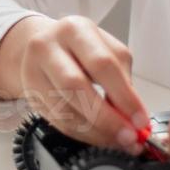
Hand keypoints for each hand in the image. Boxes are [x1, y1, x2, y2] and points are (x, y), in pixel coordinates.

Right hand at [0, 15, 149, 151]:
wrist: (43, 45)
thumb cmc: (80, 49)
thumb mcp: (106, 50)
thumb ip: (122, 79)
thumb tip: (135, 117)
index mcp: (75, 30)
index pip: (102, 65)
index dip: (124, 97)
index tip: (140, 120)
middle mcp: (49, 46)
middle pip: (76, 87)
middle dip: (107, 118)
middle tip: (128, 136)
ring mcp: (33, 71)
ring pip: (64, 109)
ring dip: (96, 131)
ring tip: (116, 139)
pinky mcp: (29, 94)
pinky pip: (58, 121)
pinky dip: (82, 134)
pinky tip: (99, 136)